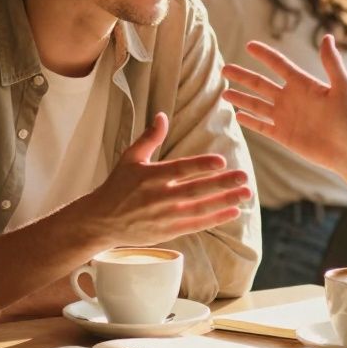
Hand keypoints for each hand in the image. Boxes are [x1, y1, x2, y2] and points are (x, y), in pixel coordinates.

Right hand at [76, 112, 250, 246]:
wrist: (101, 221)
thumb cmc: (117, 186)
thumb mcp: (130, 158)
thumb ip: (149, 138)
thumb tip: (162, 116)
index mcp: (149, 176)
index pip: (179, 170)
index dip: (200, 166)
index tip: (221, 161)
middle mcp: (158, 197)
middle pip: (195, 191)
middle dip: (221, 184)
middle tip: (244, 176)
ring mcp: (164, 217)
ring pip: (199, 209)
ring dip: (224, 202)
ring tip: (246, 194)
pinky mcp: (168, 231)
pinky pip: (196, 225)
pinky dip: (215, 219)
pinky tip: (233, 212)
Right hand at [221, 35, 346, 170]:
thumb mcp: (343, 88)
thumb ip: (332, 64)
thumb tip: (327, 37)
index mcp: (302, 84)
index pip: (279, 65)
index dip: (264, 55)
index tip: (249, 45)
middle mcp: (290, 98)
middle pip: (260, 84)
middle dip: (242, 76)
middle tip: (224, 69)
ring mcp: (285, 117)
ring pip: (257, 105)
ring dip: (240, 98)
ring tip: (224, 94)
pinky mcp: (283, 135)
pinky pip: (262, 126)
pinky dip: (249, 121)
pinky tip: (237, 115)